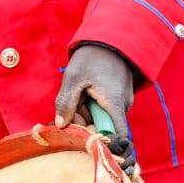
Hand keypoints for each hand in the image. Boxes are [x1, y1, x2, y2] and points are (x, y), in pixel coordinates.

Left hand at [55, 43, 136, 170]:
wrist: (109, 37)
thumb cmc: (92, 57)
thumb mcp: (73, 78)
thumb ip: (66, 103)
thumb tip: (61, 126)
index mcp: (114, 105)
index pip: (116, 137)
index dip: (102, 145)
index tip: (84, 145)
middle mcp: (123, 106)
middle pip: (103, 129)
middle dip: (84, 125)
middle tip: (69, 113)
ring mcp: (122, 101)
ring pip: (101, 119)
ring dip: (86, 114)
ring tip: (78, 98)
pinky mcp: (118, 97)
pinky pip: (104, 110)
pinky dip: (92, 107)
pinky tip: (83, 96)